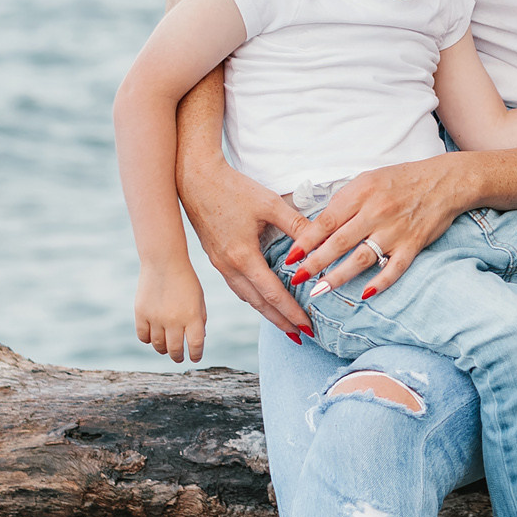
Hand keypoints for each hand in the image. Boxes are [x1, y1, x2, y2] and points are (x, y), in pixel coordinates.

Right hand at [134, 265, 208, 362]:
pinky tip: (153, 337)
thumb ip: (200, 320)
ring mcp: (156, 318)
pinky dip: (148, 339)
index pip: (195, 345)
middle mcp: (174, 320)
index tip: (194, 358)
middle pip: (175, 349)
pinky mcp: (141, 314)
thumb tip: (198, 340)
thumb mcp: (199, 299)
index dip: (196, 355)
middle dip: (178, 356)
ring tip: (166, 348)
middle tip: (179, 357)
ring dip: (163, 349)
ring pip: (158, 345)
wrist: (164, 262)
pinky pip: (143, 336)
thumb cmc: (185, 281)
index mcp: (192, 316)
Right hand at [177, 147, 312, 340]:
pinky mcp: (216, 258)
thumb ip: (296, 225)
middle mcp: (229, 266)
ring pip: (246, 298)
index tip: (307, 327)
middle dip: (281, 321)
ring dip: (266, 313)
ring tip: (285, 324)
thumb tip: (322, 242)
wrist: (194, 179)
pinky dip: (253, 299)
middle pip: (258, 304)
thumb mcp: (269, 204)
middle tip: (301, 336)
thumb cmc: (232, 188)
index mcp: (243, 256)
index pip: (272, 293)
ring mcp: (220, 264)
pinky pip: (237, 287)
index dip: (291, 312)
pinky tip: (262, 300)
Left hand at [291, 152, 477, 300]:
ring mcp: (395, 230)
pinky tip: (365, 294)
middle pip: (339, 242)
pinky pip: (395, 267)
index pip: (326, 221)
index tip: (290, 257)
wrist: (445, 181)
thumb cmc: (402, 180)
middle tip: (298, 278)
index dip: (306, 241)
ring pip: (362, 258)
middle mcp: (376, 212)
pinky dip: (381, 282)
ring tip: (320, 290)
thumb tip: (320, 225)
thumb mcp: (368, 179)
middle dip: (315, 263)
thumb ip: (345, 201)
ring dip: (339, 276)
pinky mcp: (413, 243)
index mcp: (361, 193)